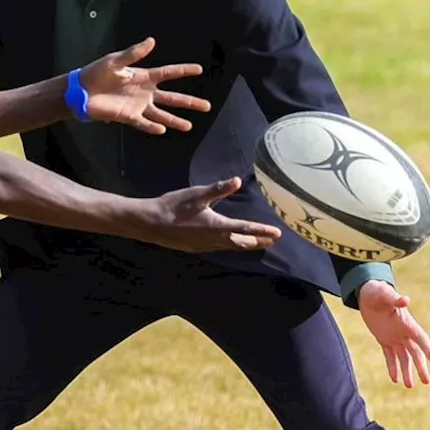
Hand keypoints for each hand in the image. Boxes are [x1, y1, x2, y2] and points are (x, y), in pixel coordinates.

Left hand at [78, 37, 210, 134]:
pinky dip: (152, 127)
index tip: (199, 69)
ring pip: (161, 114)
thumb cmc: (97, 72)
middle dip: (189, 102)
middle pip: (172, 98)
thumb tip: (152, 40)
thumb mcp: (115, 61)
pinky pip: (143, 123)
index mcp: (143, 76)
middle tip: (207, 106)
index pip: (168, 73)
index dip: (183, 71)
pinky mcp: (128, 117)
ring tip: (189, 126)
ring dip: (175, 120)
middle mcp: (144, 92)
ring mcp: (137, 105)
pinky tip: (162, 129)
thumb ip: (133, 53)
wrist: (80, 90)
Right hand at [143, 177, 281, 252]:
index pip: (246, 229)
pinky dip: (230, 245)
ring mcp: (206, 246)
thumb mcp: (197, 194)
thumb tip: (237, 181)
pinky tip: (229, 242)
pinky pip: (220, 248)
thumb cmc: (174, 206)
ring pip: (231, 247)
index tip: (277, 234)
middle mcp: (215, 240)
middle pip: (242, 243)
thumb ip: (218, 189)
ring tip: (256, 243)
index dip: (263, 231)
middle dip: (258, 241)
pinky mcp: (197, 247)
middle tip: (272, 240)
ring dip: (245, 244)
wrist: (152, 223)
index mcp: (218, 226)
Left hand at [358, 279, 429, 387]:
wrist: (367, 294)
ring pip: (404, 358)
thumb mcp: (384, 294)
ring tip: (408, 386)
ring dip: (407, 371)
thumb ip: (395, 299)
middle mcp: (404, 332)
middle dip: (420, 367)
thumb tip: (406, 300)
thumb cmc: (377, 292)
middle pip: (415, 353)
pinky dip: (392, 367)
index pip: (421, 338)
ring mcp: (395, 337)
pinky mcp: (384, 340)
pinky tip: (395, 379)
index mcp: (407, 322)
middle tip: (426, 382)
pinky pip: (390, 356)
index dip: (428, 349)